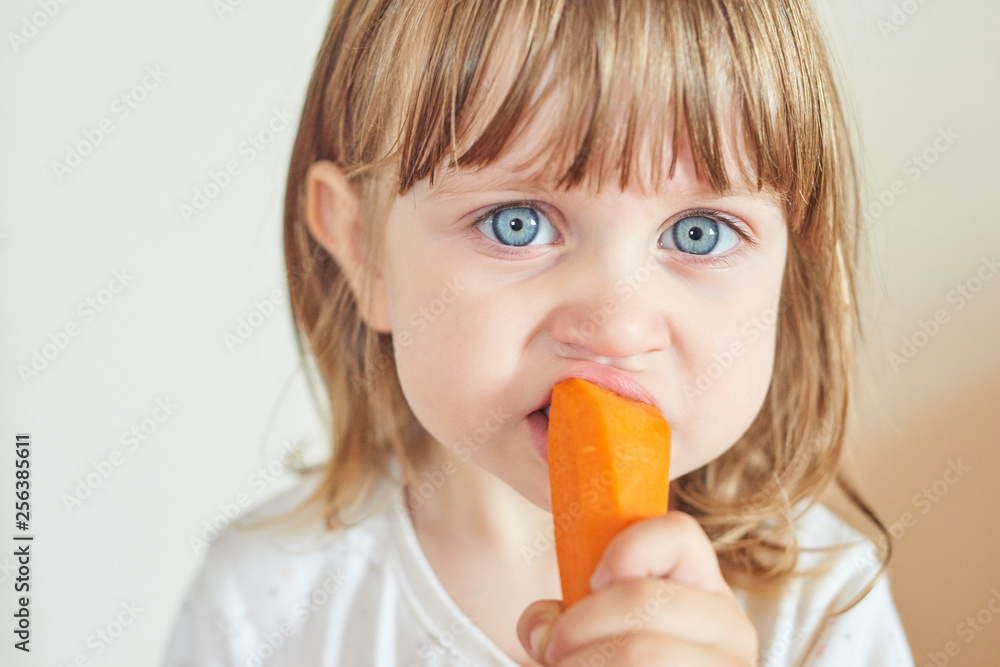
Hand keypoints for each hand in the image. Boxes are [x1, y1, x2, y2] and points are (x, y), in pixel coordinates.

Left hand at [517, 512, 757, 665]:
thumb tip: (540, 629)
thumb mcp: (600, 630)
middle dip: (577, 626)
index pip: (679, 533)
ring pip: (638, 650)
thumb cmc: (613, 663)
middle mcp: (730, 628)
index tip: (592, 582)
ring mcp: (729, 666)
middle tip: (550, 648)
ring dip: (580, 662)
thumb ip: (567, 615)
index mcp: (706, 590)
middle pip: (642, 599)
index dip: (627, 549)